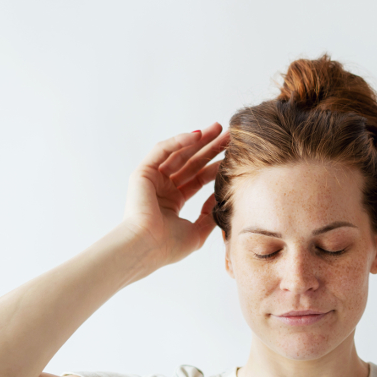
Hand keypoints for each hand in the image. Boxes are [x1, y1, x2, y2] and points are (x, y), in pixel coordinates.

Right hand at [121, 122, 229, 265]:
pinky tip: (199, 135)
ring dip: (199, 140)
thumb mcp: (198, 231)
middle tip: (229, 135)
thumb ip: (209, 214)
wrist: (145, 248)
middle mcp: (162, 188)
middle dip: (210, 148)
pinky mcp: (143, 172)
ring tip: (218, 129)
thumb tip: (221, 199)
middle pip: (191, 163)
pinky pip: (162, 150)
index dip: (215, 166)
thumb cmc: (168, 247)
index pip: (198, 178)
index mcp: (172, 202)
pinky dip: (179, 141)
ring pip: (179, 153)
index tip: (233, 156)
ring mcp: (152, 180)